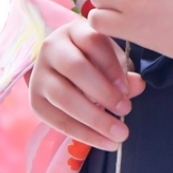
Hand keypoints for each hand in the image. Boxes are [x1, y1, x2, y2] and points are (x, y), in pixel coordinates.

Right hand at [28, 18, 145, 148]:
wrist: (59, 67)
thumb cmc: (92, 59)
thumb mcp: (110, 58)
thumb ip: (123, 71)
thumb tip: (138, 85)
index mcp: (74, 31)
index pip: (93, 42)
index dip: (111, 66)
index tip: (128, 88)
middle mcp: (51, 49)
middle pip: (75, 69)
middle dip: (103, 93)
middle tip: (126, 111)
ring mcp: (39, 75)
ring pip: (63, 97)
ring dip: (94, 119)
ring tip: (118, 135)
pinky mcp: (35, 100)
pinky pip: (57, 120)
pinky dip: (82, 134)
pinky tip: (103, 142)